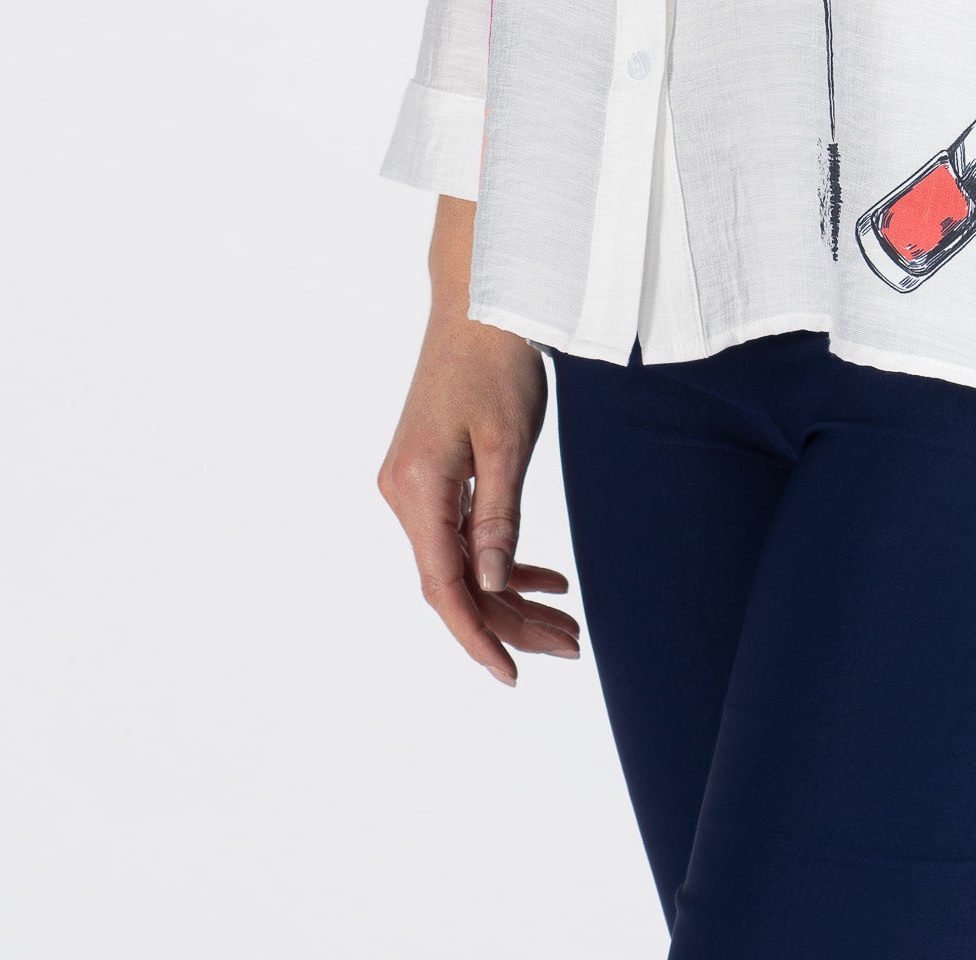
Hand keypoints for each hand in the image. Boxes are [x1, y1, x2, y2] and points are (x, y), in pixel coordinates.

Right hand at [376, 196, 581, 685]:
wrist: (479, 299)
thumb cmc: (496, 360)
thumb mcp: (507, 441)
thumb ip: (497, 518)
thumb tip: (493, 588)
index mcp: (416, 489)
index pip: (443, 588)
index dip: (477, 638)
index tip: (512, 675)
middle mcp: (403, 494)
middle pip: (455, 583)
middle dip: (512, 622)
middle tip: (572, 647)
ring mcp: (413, 485)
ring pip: (460, 564)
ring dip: (511, 596)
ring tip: (568, 625)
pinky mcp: (430, 474)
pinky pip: (461, 535)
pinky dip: (500, 560)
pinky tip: (545, 579)